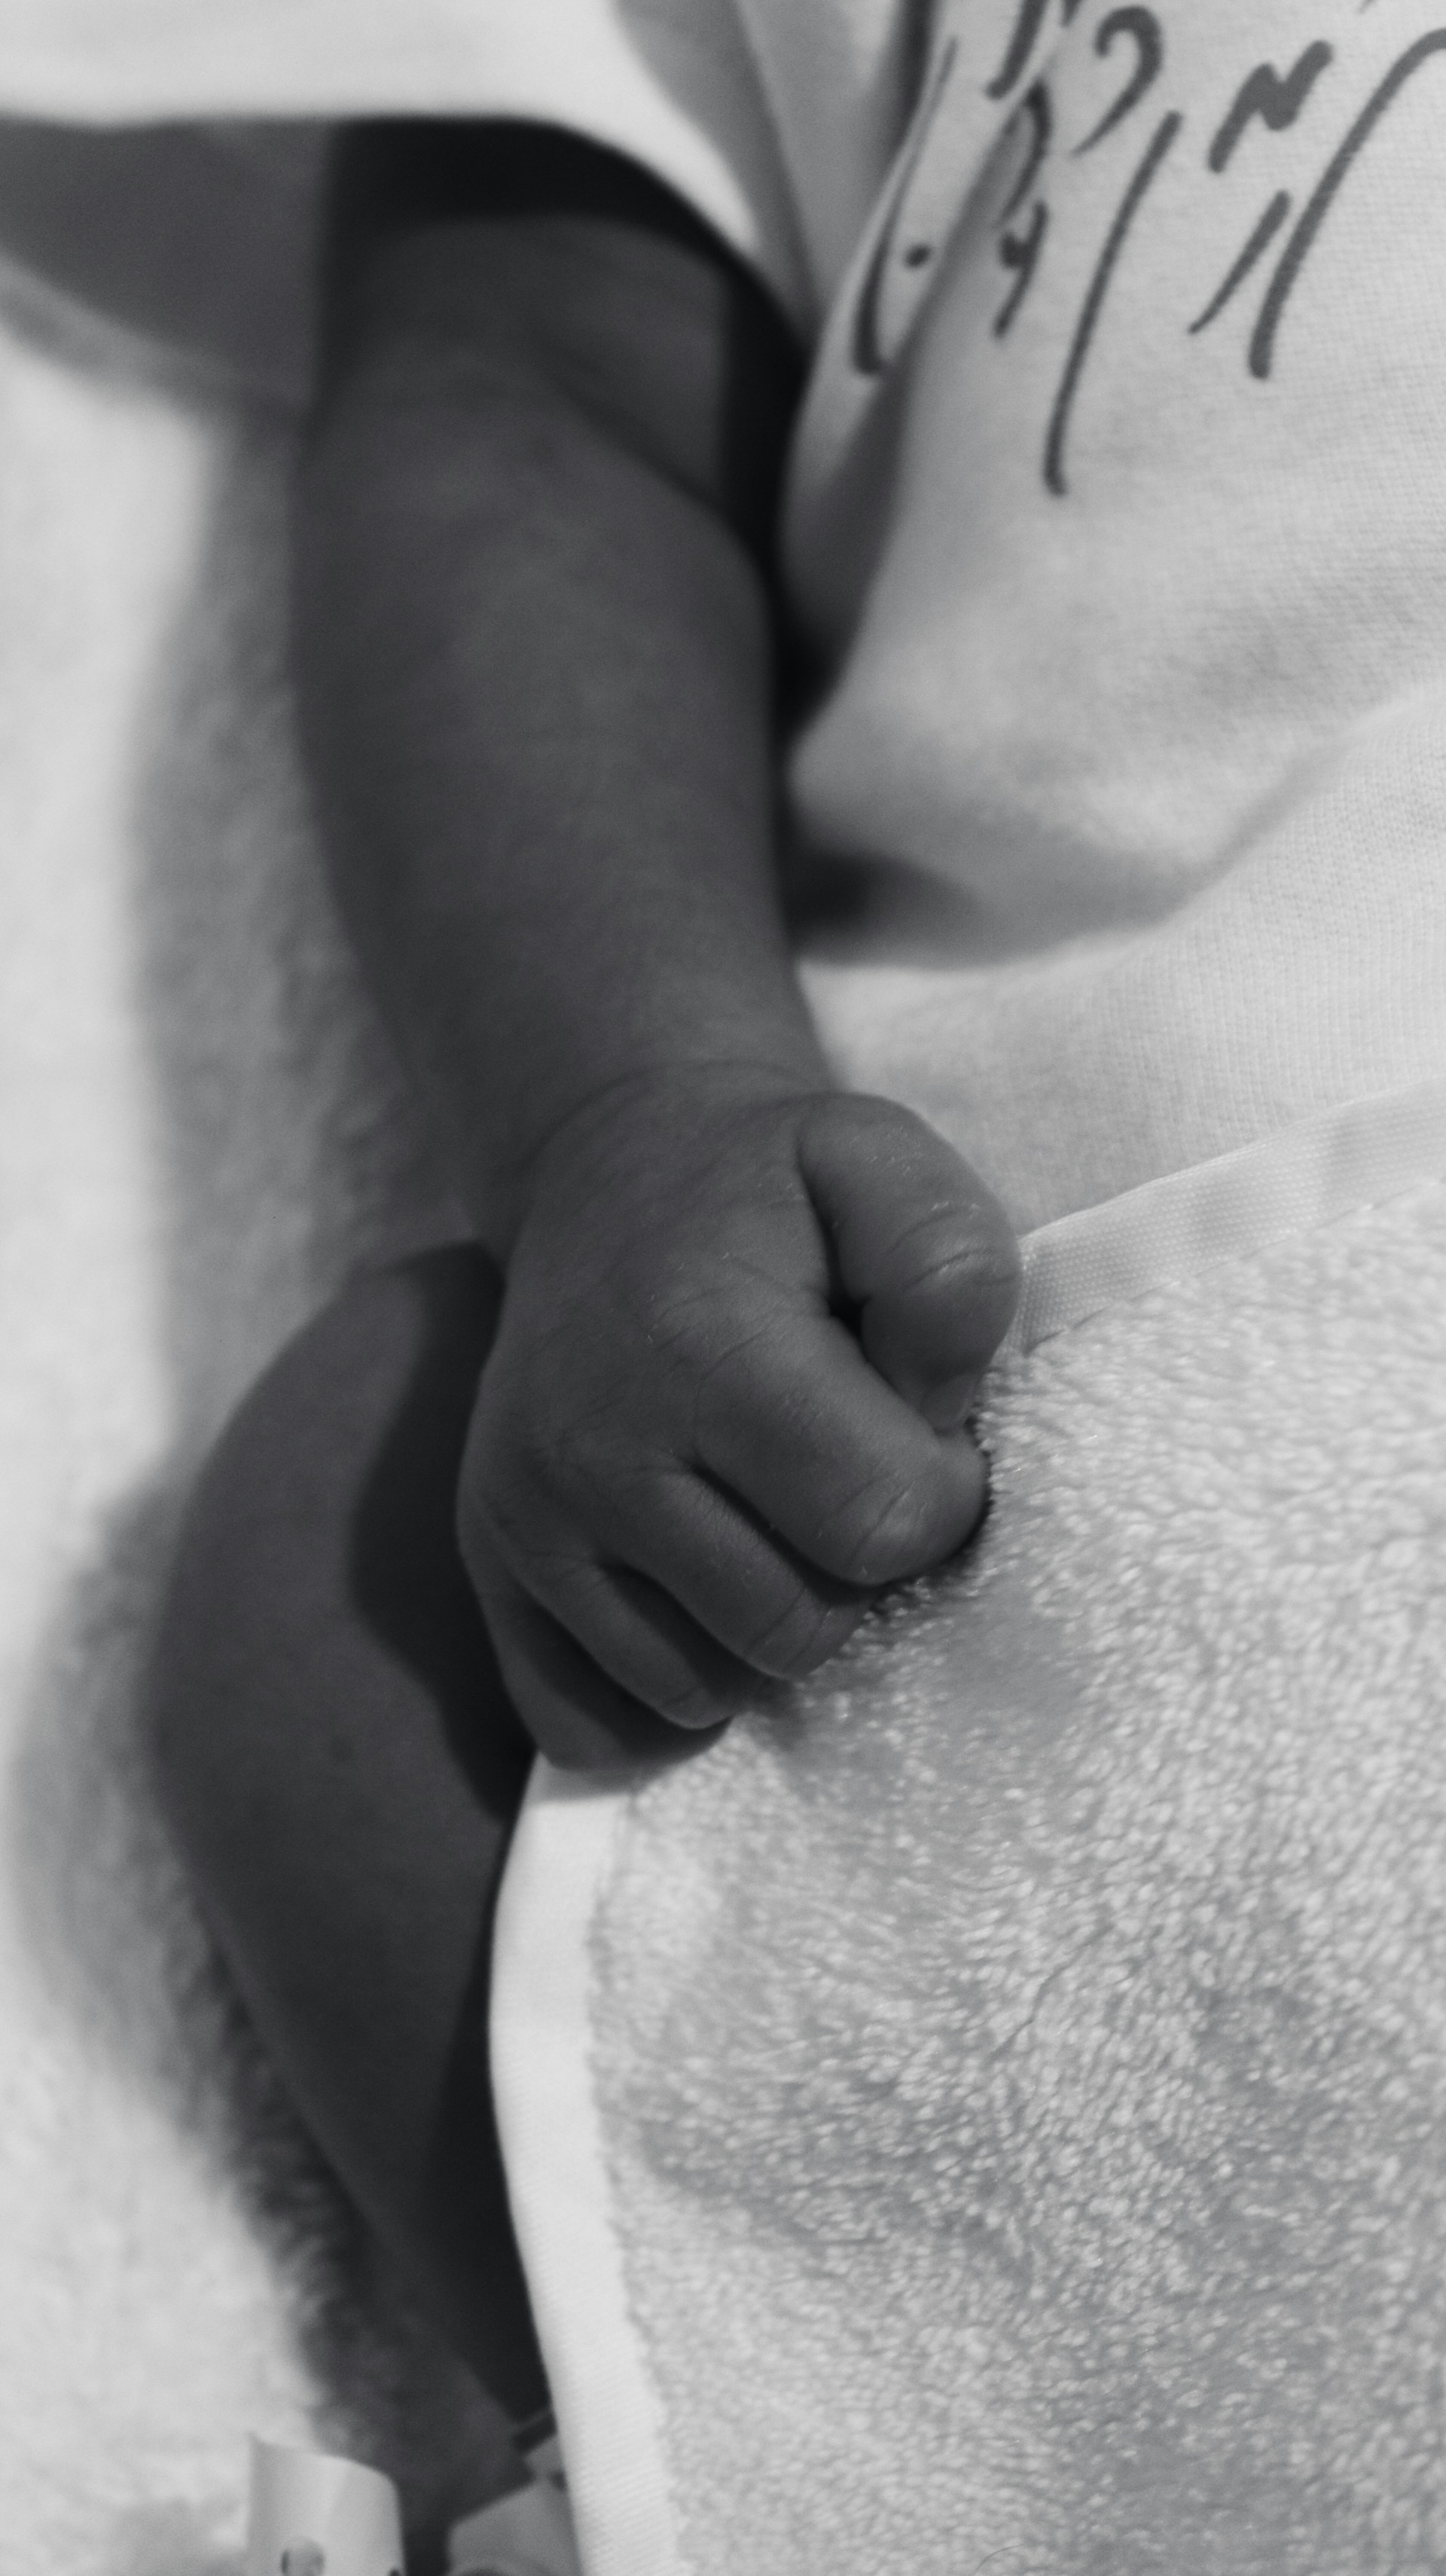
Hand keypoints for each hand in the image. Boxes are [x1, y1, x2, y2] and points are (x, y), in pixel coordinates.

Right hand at [458, 1076, 1020, 1765]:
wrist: (606, 1171)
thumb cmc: (766, 1187)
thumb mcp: (880, 1160)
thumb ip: (947, 1267)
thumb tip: (934, 1416)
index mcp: (700, 1346)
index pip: (884, 1520)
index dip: (939, 1487)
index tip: (910, 1424)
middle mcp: (593, 1450)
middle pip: (798, 1627)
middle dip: (852, 1563)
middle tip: (832, 1466)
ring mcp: (528, 1523)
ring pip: (706, 1691)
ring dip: (767, 1623)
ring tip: (761, 1509)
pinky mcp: (490, 1572)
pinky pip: (594, 1726)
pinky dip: (666, 1683)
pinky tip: (694, 1585)